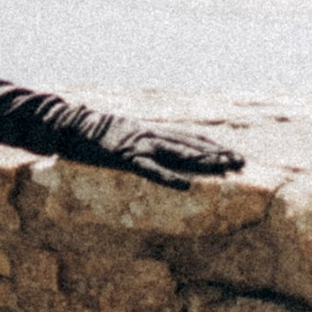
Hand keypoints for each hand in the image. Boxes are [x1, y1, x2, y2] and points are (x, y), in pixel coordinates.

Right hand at [92, 122, 245, 189]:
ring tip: (225, 167)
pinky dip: (169, 177)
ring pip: (179, 153)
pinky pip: (151, 169)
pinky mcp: (126, 157)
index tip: (232, 152)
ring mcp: (140, 145)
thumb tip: (154, 148)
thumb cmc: (93, 132)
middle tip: (241, 162)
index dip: (212, 145)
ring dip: (203, 161)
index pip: (190, 137)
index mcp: (151, 131)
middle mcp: (152, 135)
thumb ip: (140, 141)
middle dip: (217, 153)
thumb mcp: (122, 134)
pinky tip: (185, 186)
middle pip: (191, 144)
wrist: (71, 124)